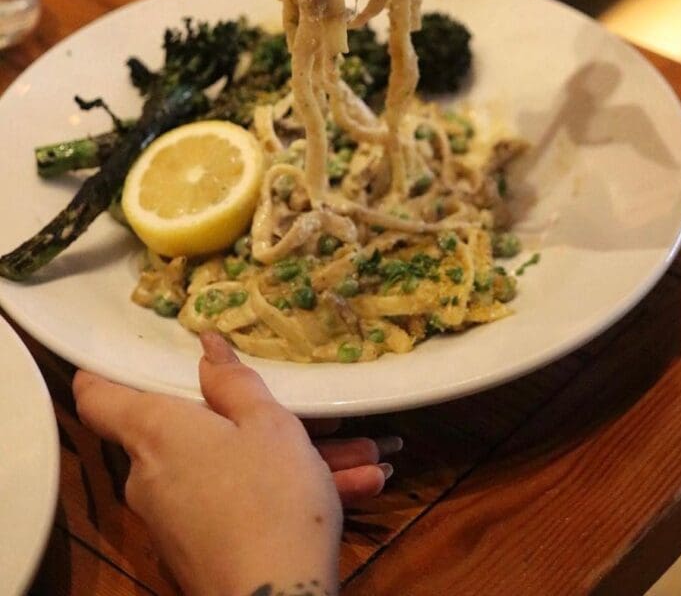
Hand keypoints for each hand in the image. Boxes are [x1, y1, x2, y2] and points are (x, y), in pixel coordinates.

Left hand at [73, 333, 399, 595]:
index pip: (98, 396)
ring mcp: (174, 517)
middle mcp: (151, 474)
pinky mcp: (199, 549)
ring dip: (290, 459)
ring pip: (230, 467)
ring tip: (366, 453)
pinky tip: (358, 486)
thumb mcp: (268, 424)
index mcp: (156, 432)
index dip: (105, 370)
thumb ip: (234, 381)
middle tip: (305, 408)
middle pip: (184, 429)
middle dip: (247, 416)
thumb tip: (206, 347)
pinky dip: (288, 493)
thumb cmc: (271, 495)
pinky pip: (241, 504)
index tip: (126, 351)